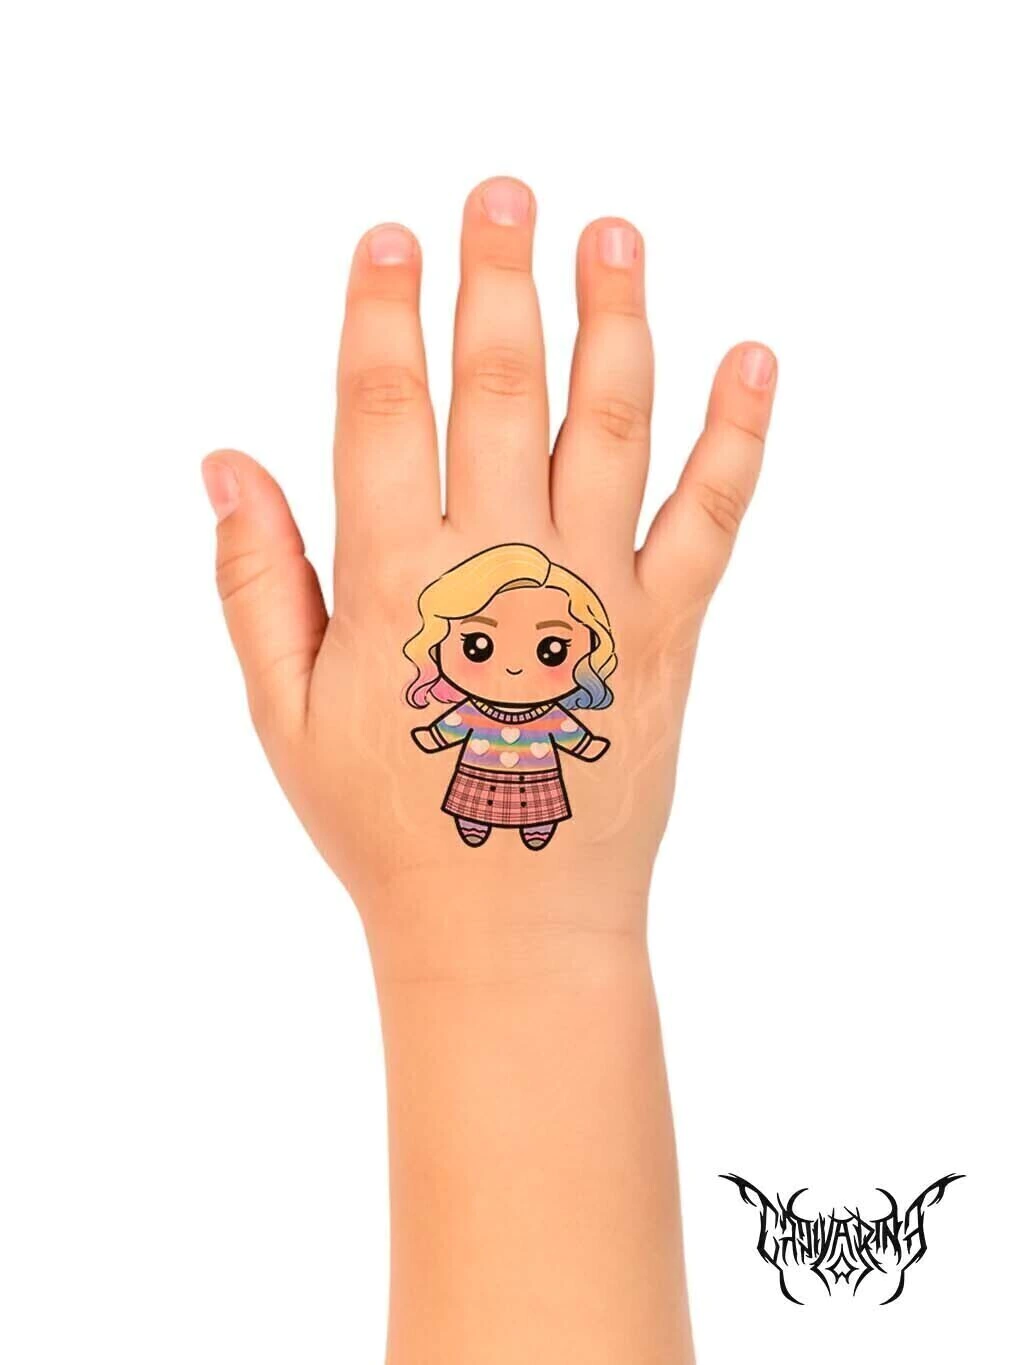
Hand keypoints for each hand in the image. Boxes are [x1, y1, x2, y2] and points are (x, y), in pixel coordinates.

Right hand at [202, 177, 775, 963]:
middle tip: (506, 191)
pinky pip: (712, 516)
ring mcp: (595, 595)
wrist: (510, 921)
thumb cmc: (387, 822)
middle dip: (500, 282)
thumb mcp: (286, 713)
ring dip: (615, 322)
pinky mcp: (668, 630)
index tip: (394, 238)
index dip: (384, 316)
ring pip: (610, 429)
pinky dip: (736, 436)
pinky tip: (753, 361)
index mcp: (395, 585)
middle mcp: (500, 570)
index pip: (384, 413)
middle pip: (501, 392)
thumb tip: (226, 463)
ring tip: (615, 236)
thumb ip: (259, 582)